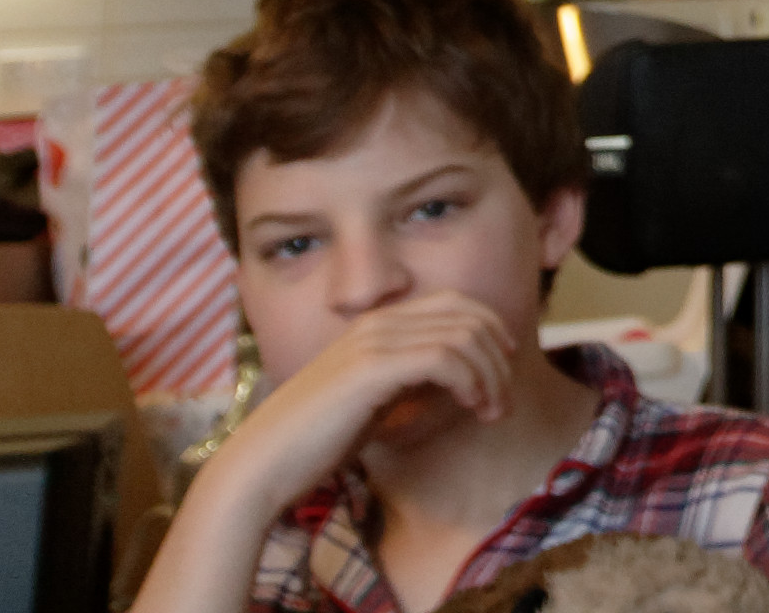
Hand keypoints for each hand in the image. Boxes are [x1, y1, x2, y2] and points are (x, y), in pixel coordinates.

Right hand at [135, 290, 519, 612]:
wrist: (264, 464)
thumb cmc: (315, 442)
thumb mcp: (374, 401)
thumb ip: (408, 379)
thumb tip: (454, 375)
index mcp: (375, 326)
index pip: (453, 303)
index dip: (489, 328)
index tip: (504, 366)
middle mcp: (376, 323)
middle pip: (466, 314)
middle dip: (497, 354)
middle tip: (504, 398)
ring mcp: (373, 342)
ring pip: (462, 335)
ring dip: (490, 374)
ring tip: (493, 410)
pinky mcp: (372, 368)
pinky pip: (445, 357)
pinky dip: (470, 380)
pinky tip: (472, 406)